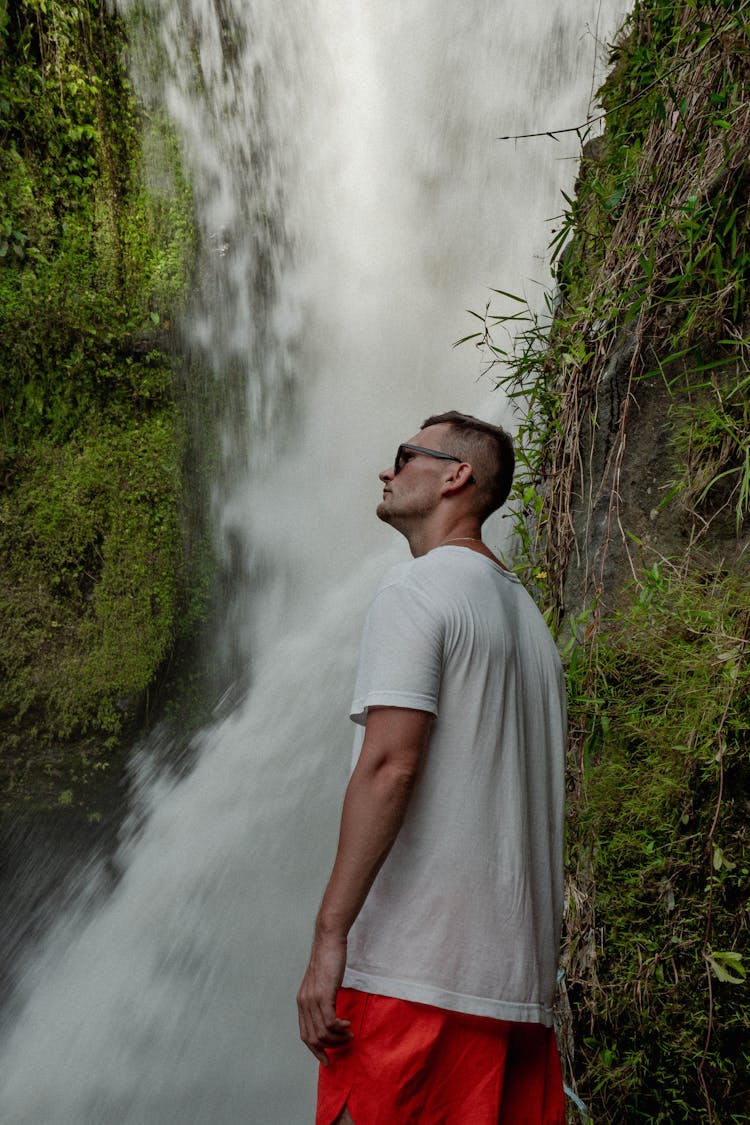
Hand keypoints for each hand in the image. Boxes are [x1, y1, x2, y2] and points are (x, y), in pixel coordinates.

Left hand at [296, 932, 351, 1064]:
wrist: (328, 941)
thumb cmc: (328, 960)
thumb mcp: (321, 984)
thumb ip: (322, 999)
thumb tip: (330, 1015)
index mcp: (302, 1002)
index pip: (305, 1034)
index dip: (315, 1050)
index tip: (327, 1059)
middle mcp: (304, 1003)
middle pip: (313, 1037)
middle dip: (329, 1047)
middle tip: (345, 1043)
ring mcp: (312, 999)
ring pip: (322, 1032)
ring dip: (337, 1038)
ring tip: (349, 1034)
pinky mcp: (323, 994)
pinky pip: (330, 1022)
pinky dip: (340, 1028)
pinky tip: (348, 1024)